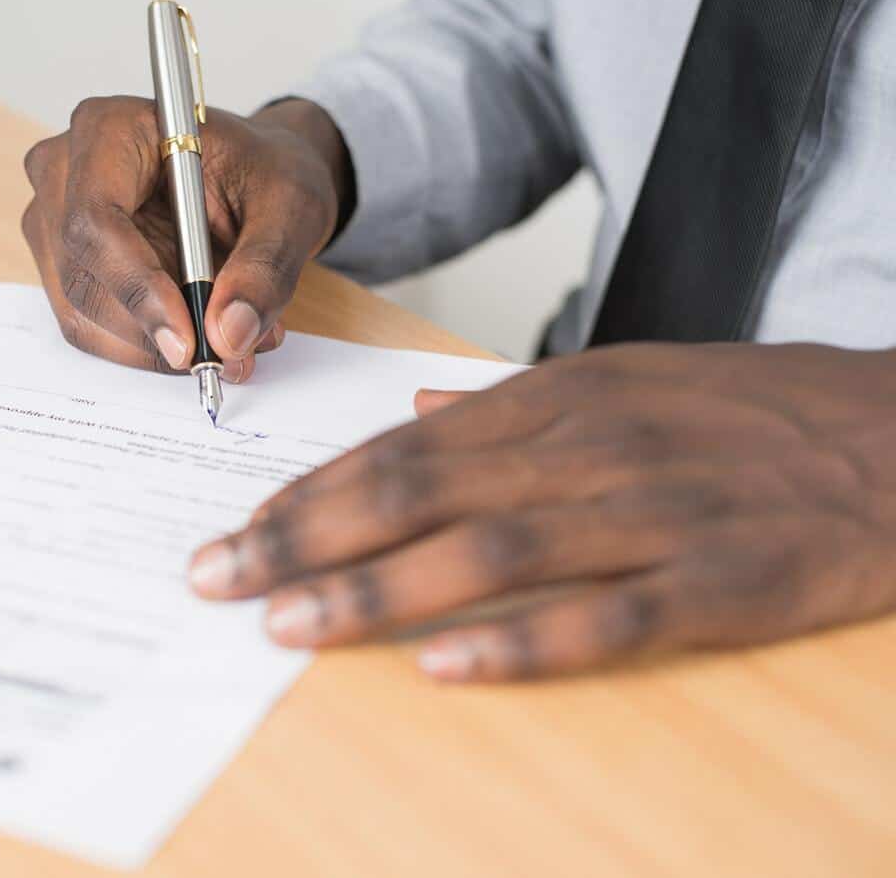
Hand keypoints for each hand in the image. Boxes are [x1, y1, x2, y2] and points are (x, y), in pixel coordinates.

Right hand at [21, 97, 349, 381]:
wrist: (255, 179)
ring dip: (155, 347)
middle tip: (227, 355)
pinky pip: (93, 328)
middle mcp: (65, 172)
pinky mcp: (68, 266)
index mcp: (110, 129)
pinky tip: (201, 334)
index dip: (137, 287)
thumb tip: (229, 334)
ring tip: (230, 341)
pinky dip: (148, 347)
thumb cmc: (265, 172)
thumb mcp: (291, 207)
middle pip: (82, 276)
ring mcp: (56, 222)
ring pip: (82, 313)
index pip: (95, 219)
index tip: (188, 339)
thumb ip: (265, 268)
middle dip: (153, 330)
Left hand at [188, 343, 895, 681]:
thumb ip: (513, 401)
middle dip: (305, 537)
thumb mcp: (622, 377)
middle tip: (218, 578)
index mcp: (557, 399)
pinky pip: (606, 617)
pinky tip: (443, 667)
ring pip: (489, 550)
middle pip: (418, 491)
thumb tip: (421, 406)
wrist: (894, 430)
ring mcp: (653, 513)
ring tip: (288, 624)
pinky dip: (520, 643)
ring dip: (377, 588)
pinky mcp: (721, 581)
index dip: (311, 490)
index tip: (237, 529)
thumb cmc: (744, 409)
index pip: (401, 445)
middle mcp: (588, 447)